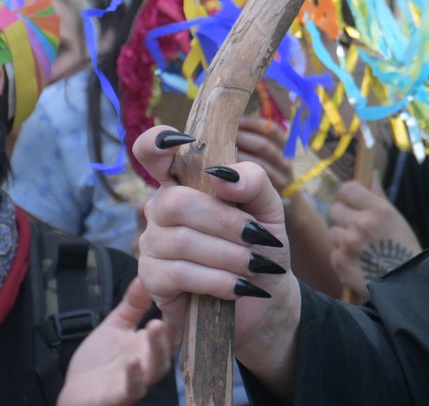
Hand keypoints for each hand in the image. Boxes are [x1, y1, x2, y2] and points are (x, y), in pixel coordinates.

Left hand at [56, 278, 172, 405]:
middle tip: (170, 304)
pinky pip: (133, 388)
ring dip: (158, 348)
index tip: (185, 287)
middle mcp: (150, 361)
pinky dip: (135, 376)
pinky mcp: (120, 396)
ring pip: (157, 366)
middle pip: (170, 345)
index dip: (181, 308)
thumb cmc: (99, 361)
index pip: (174, 324)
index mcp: (152, 343)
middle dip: (172, 326)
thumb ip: (133, 304)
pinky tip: (133, 362)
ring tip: (155, 327)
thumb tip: (146, 273)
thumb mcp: (116, 326)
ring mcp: (139, 380)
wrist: (76, 394)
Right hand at [131, 125, 301, 385]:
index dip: (156, 142)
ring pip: (182, 241)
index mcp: (187, 182)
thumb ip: (253, 182)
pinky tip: (239, 286)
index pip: (152, 151)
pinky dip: (219, 279)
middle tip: (257, 238)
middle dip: (226, 222)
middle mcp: (162, 208)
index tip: (180, 141)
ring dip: (230, 255)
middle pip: (176, 202)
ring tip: (254, 265)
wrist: (265, 293)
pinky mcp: (152, 278)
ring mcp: (152, 243)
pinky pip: (180, 273)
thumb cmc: (262, 243)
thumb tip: (221, 174)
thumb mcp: (269, 208)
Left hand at [328, 179, 419, 297]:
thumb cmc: (402, 247)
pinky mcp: (340, 263)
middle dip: (343, 217)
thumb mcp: (395, 217)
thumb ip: (378, 195)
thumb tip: (369, 174)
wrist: (404, 282)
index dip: (349, 196)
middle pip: (334, 209)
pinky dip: (342, 254)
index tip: (352, 202)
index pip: (347, 189)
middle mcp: (360, 224)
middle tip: (355, 226)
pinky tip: (356, 259)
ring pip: (331, 231)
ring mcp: (348, 244)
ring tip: (358, 246)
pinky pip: (333, 251)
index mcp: (377, 209)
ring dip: (341, 236)